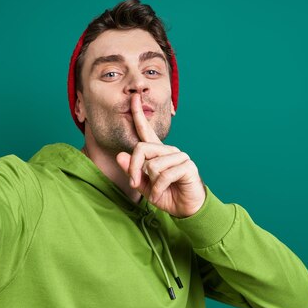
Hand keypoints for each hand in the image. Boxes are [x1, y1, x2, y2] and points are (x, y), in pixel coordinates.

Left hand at [116, 93, 205, 217]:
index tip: (133, 98)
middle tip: (133, 183)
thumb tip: (119, 155)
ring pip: (152, 164)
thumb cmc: (166, 195)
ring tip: (156, 192)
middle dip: (132, 168)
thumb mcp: (144, 185)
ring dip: (150, 183)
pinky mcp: (187, 167)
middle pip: (141, 148)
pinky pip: (164, 175)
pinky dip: (158, 189)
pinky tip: (160, 195)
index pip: (145, 130)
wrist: (186, 209)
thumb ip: (132, 171)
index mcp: (157, 152)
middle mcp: (168, 150)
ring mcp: (179, 157)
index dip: (138, 114)